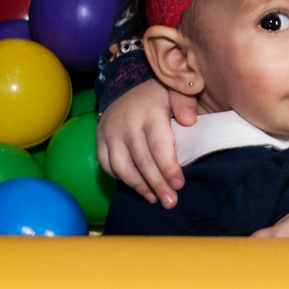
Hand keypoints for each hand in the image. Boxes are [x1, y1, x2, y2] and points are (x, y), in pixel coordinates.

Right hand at [96, 80, 197, 206]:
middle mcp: (126, 125)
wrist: (124, 85)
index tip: (179, 185)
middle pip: (142, 161)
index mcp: (149, 114)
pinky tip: (138, 187)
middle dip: (158, 184)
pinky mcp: (99, 140)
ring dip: (139, 186)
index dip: (168, 168)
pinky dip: (121, 179)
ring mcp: (110, 133)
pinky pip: (107, 165)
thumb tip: (189, 121)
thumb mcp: (175, 90)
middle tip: (170, 202)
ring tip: (154, 199)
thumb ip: (185, 102)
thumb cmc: (158, 95)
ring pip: (122, 167)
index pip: (158, 146)